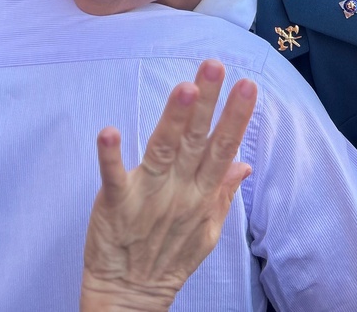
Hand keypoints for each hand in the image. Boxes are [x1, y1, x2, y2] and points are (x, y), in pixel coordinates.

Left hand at [80, 60, 256, 311]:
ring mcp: (147, 197)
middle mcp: (179, 191)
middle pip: (196, 141)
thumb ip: (223, 192)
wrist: (130, 296)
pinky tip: (109, 131)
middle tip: (215, 67)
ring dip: (173, 119)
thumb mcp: (206, 230)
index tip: (247, 85)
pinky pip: (113, 176)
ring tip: (184, 88)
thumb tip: (243, 161)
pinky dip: (110, 156)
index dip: (235, 117)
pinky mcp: (115, 204)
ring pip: (164, 151)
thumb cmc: (168, 258)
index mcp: (201, 194)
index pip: (222, 148)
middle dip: (208, 103)